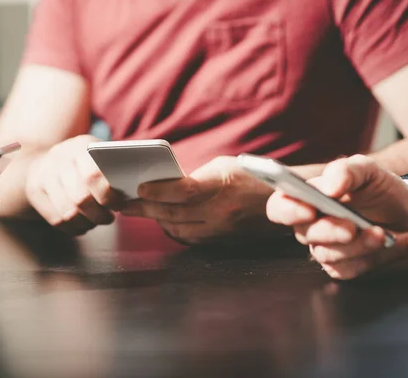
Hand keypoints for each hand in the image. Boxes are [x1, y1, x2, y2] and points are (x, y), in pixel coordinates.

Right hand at [25, 135, 123, 235]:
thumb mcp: (97, 154)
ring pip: (68, 213)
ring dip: (88, 223)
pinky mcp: (34, 191)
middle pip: (81, 199)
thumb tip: (139, 187)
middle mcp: (58, 159)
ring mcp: (43, 175)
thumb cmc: (83, 161)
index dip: (109, 196)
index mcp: (80, 147)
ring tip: (97, 221)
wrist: (45, 160)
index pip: (93, 176)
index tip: (119, 205)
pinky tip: (83, 225)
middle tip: (109, 218)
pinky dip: (74, 228)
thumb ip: (114, 166)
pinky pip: (56, 220)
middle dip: (99, 214)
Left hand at [120, 156, 272, 244]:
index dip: (158, 191)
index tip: (138, 189)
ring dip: (154, 220)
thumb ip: (194, 176)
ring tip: (136, 211)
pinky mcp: (220, 241)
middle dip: (144, 209)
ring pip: (177, 228)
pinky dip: (170, 229)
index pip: (183, 191)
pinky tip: (159, 220)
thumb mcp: (223, 167)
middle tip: (123, 204)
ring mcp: (220, 230)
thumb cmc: (251, 177)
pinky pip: (188, 238)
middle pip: (174, 212)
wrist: (283, 204)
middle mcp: (220, 211)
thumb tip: (163, 184)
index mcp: (222, 186)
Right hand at [266, 155, 407, 279]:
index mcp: (306, 199)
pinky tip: (401, 240)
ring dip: (360, 245)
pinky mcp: (345, 267)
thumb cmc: (378, 190)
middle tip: (352, 226)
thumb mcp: (367, 170)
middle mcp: (310, 226)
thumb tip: (328, 187)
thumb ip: (345, 171)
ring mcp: (326, 249)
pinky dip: (381, 255)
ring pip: (329, 256)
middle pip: (305, 234)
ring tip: (384, 234)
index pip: (279, 207)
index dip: (288, 211)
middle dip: (329, 231)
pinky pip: (352, 270)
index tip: (308, 209)